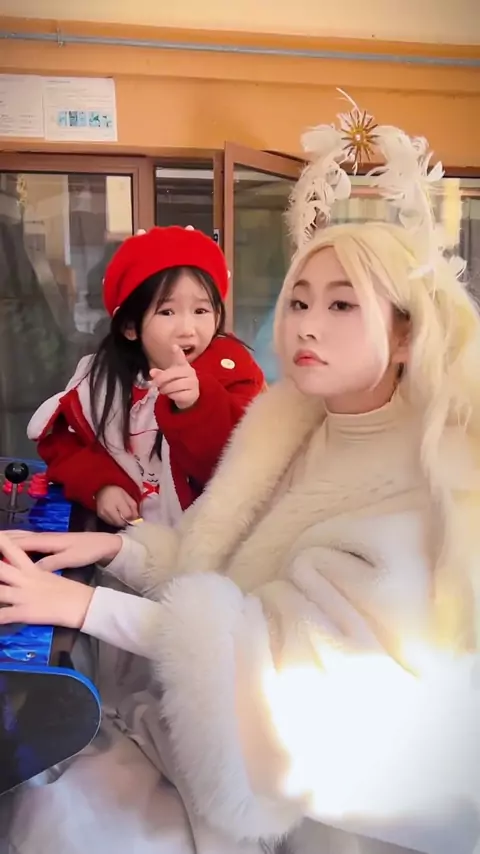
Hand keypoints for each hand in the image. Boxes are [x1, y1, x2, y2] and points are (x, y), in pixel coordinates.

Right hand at [0, 530, 121, 571]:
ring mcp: (45, 539)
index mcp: (46, 541)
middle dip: (2, 538)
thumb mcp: (71, 558)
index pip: (19, 541)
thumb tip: (33, 570)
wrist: (102, 543)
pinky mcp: (49, 542)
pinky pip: (27, 540)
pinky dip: (16, 541)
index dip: (4, 543)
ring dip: (7, 538)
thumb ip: (52, 562)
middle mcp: (43, 537)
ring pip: (21, 536)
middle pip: (17, 536)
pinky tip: (12, 546)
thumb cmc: (87, 550)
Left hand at [0, 534, 93, 628]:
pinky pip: (3, 616)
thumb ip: (34, 570)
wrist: (83, 605)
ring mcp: (24, 596)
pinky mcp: (25, 613)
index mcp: (31, 569)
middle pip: (0, 568)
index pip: (11, 549)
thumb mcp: (51, 575)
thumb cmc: (69, 589)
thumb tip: (21, 565)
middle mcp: (25, 580)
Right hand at [96, 485, 138, 526]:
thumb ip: (133, 507)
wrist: (101, 489)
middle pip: (121, 522)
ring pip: (115, 524)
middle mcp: (109, 508)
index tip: (133, 516)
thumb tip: (136, 518)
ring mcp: (103, 513)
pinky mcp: (100, 516)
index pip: (127, 515)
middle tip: (127, 518)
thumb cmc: (116, 492)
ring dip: (120, 522)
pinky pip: (110, 523)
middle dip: (126, 522)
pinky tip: (115, 516)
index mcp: (118, 501)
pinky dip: (114, 522)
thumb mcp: (127, 496)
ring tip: (121, 517)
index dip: (132, 517)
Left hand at [150, 346, 199, 409]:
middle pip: (173, 374)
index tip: (173, 346)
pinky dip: (172, 396)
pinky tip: (172, 395)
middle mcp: (190, 372)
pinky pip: (179, 395)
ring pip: (175, 385)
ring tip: (163, 390)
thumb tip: (152, 372)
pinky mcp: (194, 394)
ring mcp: (193, 383)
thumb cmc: (176, 383)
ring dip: (166, 389)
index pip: (180, 358)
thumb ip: (160, 373)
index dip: (177, 352)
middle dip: (161, 380)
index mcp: (183, 365)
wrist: (187, 396)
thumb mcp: (167, 377)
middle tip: (156, 384)